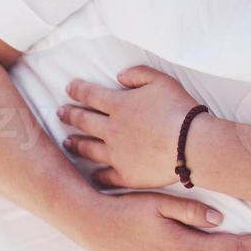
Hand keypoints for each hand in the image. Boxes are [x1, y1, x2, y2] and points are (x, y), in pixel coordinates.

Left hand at [60, 66, 206, 188]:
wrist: (190, 144)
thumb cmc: (178, 109)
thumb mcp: (161, 80)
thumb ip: (137, 74)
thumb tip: (119, 76)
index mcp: (119, 105)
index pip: (90, 94)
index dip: (77, 89)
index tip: (68, 88)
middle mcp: (111, 130)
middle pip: (84, 121)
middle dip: (69, 115)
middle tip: (60, 113)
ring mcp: (116, 155)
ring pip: (89, 149)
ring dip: (76, 144)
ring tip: (68, 142)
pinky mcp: (126, 175)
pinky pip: (105, 176)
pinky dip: (96, 175)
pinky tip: (92, 174)